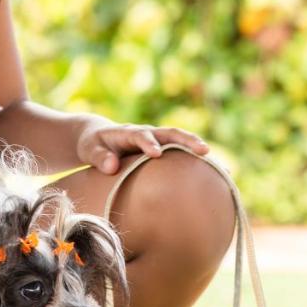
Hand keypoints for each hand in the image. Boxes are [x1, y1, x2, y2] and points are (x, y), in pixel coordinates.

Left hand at [76, 122, 208, 174]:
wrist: (99, 137)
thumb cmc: (93, 145)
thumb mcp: (89, 150)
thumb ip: (98, 157)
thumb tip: (111, 167)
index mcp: (127, 132)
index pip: (139, 135)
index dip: (148, 143)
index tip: (156, 153)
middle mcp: (146, 133)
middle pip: (169, 133)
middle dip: (187, 141)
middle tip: (204, 150)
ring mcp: (157, 139)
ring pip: (180, 140)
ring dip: (197, 149)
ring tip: (217, 163)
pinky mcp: (163, 148)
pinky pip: (181, 152)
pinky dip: (197, 160)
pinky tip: (217, 174)